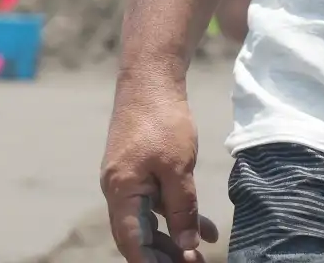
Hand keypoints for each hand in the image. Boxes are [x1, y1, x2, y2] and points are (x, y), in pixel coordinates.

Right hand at [101, 74, 220, 262]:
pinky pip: (156, 202)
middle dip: (166, 256)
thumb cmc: (161, 121)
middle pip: (139, 237)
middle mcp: (118, 190)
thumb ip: (181, 209)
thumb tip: (188, 246)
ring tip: (203, 255)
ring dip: (175, 238)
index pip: (132, 243)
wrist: (150, 78)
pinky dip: (177, 215)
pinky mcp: (139, 170)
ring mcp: (127, 179)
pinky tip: (205, 228)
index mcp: (121, 192)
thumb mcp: (177, 169)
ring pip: (150, 221)